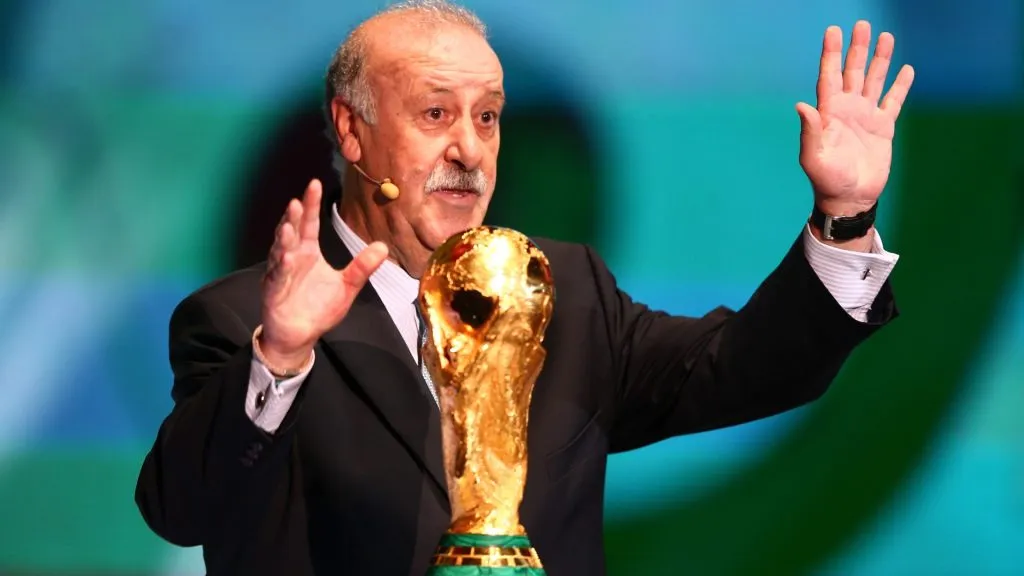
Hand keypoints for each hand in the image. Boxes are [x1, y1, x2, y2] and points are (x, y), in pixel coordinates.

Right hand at [259, 179, 387, 370]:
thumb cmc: (319, 308)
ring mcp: (280, 272)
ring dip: (283, 238)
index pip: (309, 223)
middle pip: (292, 231)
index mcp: (308, 252)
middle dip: (293, 217)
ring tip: (288, 224)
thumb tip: (383, 246)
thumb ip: (362, 266)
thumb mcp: (347, 286)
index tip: (314, 183)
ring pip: (280, 251)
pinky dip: (282, 267)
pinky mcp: (274, 291)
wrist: (300, 334)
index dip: (311, 204)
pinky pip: (278, 277)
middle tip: (298, 200)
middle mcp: (292, 257)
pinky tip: (287, 257)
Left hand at [796, 20, 914, 216]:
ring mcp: (865, 117)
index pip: (829, 76)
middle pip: (852, 72)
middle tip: (861, 24)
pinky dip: (900, 86)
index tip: (833, 31)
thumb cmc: (827, 180)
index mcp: (828, 113)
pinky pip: (892, 101)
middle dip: (856, 49)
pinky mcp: (883, 128)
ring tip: (886, 36)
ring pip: (874, 81)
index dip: (831, 54)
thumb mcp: (814, 157)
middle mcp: (847, 110)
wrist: (850, 199)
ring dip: (880, 60)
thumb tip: (801, 104)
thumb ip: (809, 131)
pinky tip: (906, 69)